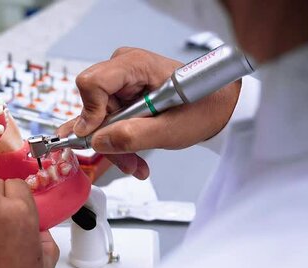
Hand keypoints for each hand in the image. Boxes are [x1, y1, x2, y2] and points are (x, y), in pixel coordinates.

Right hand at [59, 47, 240, 178]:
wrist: (216, 108)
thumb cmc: (202, 109)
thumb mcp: (170, 130)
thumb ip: (132, 135)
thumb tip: (97, 141)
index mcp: (135, 64)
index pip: (92, 83)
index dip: (91, 113)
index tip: (102, 137)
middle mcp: (122, 69)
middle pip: (91, 106)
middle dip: (106, 138)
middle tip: (127, 161)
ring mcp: (120, 83)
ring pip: (96, 120)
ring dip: (114, 146)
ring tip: (135, 163)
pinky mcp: (120, 97)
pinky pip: (106, 123)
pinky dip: (117, 142)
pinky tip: (132, 156)